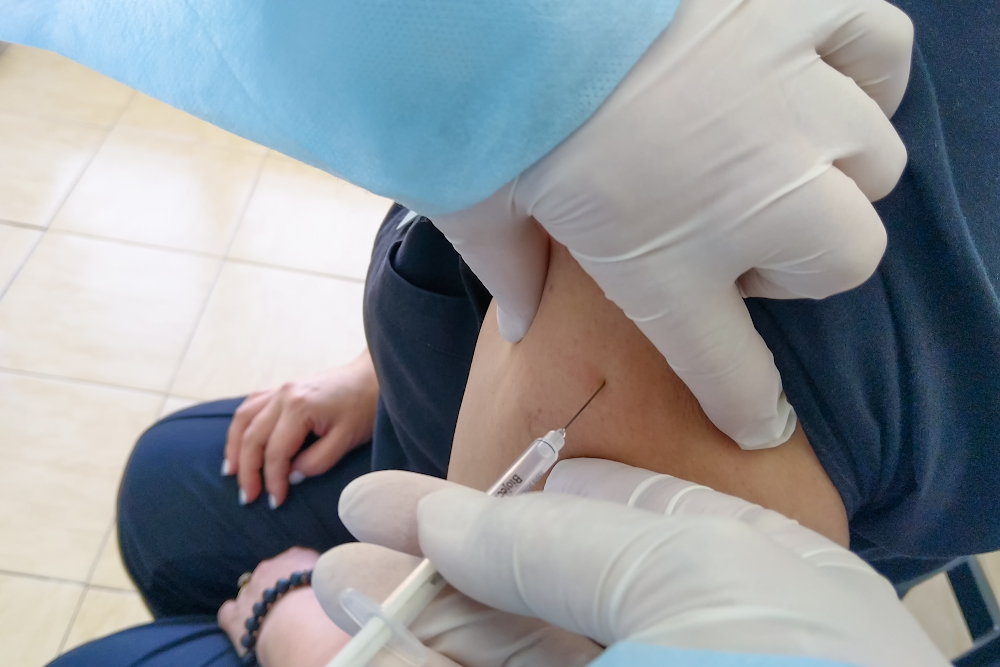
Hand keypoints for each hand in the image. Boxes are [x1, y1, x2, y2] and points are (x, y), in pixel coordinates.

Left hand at [219, 547, 349, 666]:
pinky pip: (227, 612)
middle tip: (290, 605)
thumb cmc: (325, 598)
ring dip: (257, 602)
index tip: (307, 588)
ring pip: (248, 591)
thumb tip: (332, 577)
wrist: (301, 623)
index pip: (297, 560)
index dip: (300, 575)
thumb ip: (329, 574)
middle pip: (270, 573)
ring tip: (270, 617)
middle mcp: (268, 568)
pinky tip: (243, 624)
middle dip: (276, 587)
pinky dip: (233, 616)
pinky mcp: (234, 615)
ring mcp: (248, 591)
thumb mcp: (336, 578)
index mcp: (296, 556)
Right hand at [224, 350, 378, 507]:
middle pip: (251, 437)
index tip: (276, 502)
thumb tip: (291, 476)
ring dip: (234, 448)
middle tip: (249, 498)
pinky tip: (238, 443)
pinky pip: (250, 406)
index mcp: (299, 407)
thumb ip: (317, 461)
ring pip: (243, 419)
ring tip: (232, 474)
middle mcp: (283, 395)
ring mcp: (280, 389)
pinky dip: (240, 427)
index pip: (275, 452)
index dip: (272, 480)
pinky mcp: (282, 388)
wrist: (373, 378)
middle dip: (247, 471)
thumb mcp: (346, 440)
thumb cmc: (364, 408)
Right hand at [314, 468, 947, 666]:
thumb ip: (559, 541)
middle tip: (354, 527)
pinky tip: (356, 646)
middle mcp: (680, 647)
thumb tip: (446, 514)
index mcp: (741, 583)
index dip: (518, 491)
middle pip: (540, 590)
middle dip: (443, 557)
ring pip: (498, 661)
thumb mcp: (692, 578)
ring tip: (332, 583)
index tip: (444, 480)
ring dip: (412, 623)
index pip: (615, 515)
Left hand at [434, 0, 912, 449]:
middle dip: (799, 259)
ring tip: (774, 151)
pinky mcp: (801, 10)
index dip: (749, 403)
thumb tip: (521, 321)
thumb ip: (509, 270)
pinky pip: (881, 54)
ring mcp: (790, 99)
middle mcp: (752, 195)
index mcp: (664, 263)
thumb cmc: (482, 103)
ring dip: (828, 170)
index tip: (757, 419)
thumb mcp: (474, 204)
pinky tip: (821, 77)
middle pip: (843, 261)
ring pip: (872, 163)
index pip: (731, 370)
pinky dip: (864, 73)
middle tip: (732, 230)